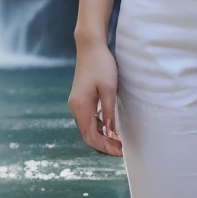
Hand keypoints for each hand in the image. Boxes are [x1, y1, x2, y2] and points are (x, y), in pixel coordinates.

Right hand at [68, 40, 122, 156]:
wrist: (90, 46)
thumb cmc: (101, 65)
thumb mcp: (109, 89)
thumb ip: (109, 112)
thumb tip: (111, 132)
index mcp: (80, 106)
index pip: (91, 136)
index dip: (105, 146)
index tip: (120, 151)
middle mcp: (75, 107)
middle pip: (88, 135)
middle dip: (104, 145)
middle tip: (121, 150)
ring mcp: (76, 104)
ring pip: (87, 128)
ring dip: (102, 137)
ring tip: (118, 142)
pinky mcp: (80, 99)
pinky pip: (88, 120)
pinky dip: (99, 128)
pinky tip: (110, 130)